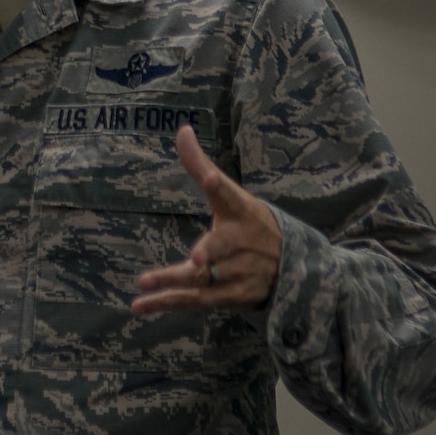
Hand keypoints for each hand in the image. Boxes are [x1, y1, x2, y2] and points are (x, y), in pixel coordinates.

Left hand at [132, 124, 280, 313]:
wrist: (294, 268)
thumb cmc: (251, 222)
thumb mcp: (230, 194)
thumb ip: (200, 164)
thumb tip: (182, 129)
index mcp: (241, 212)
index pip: (229, 194)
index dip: (218, 185)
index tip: (209, 177)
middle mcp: (241, 243)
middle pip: (222, 246)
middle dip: (212, 252)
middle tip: (198, 258)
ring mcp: (237, 273)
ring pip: (203, 279)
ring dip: (174, 282)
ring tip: (145, 283)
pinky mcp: (229, 297)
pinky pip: (195, 300)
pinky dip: (168, 302)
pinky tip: (141, 305)